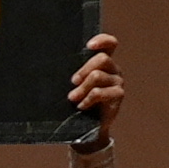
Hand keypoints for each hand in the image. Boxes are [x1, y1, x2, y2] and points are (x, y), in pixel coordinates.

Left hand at [63, 30, 125, 153]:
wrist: (87, 126)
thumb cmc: (76, 101)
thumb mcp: (73, 85)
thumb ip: (72, 73)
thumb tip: (50, 63)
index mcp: (103, 63)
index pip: (110, 44)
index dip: (102, 40)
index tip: (89, 45)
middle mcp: (113, 69)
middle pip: (102, 59)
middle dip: (83, 70)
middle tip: (72, 82)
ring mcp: (117, 81)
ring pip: (97, 76)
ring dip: (82, 88)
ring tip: (72, 98)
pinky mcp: (118, 95)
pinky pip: (99, 92)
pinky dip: (87, 99)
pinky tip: (81, 106)